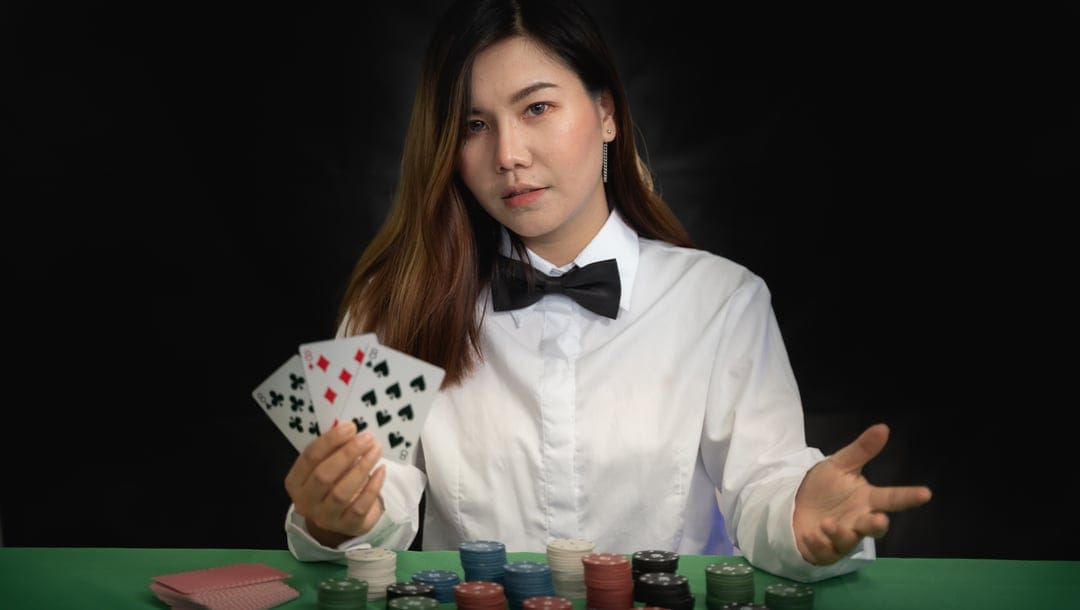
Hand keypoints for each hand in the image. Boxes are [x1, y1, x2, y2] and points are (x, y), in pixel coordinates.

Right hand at [284, 420, 386, 546]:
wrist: (341, 517)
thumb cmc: (332, 484)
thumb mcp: (325, 466)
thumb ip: (332, 450)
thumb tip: (350, 430)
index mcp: (295, 482)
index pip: (309, 458)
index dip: (330, 441)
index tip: (350, 427)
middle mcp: (305, 502)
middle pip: (324, 476)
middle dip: (347, 454)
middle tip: (366, 438)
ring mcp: (325, 518)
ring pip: (341, 493)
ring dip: (362, 468)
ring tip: (376, 450)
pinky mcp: (347, 526)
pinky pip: (360, 506)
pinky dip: (372, 487)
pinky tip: (381, 471)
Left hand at [793, 423, 931, 564]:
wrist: (796, 504)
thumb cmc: (824, 487)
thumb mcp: (839, 465)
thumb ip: (861, 450)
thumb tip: (883, 427)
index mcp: (867, 500)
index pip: (891, 498)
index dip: (908, 496)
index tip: (926, 493)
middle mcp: (859, 521)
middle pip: (874, 527)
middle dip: (877, 525)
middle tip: (879, 520)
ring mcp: (843, 538)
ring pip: (848, 541)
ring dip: (839, 533)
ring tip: (827, 523)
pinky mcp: (825, 551)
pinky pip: (825, 552)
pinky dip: (818, 544)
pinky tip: (811, 534)